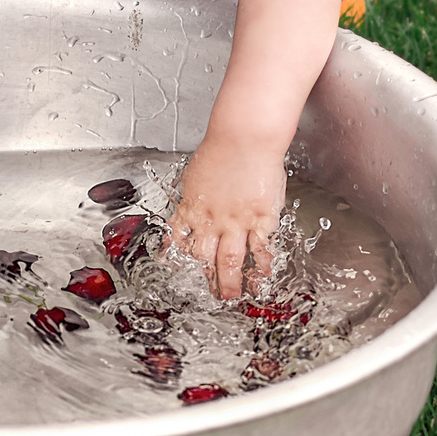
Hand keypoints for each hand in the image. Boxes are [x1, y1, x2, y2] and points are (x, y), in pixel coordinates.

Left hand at [167, 133, 286, 299]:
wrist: (245, 139)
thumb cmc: (223, 147)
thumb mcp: (197, 173)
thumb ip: (196, 192)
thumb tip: (192, 199)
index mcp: (193, 207)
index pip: (178, 238)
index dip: (174, 255)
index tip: (173, 268)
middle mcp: (211, 220)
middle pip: (204, 257)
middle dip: (206, 279)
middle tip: (210, 294)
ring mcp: (236, 222)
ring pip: (229, 260)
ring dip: (230, 281)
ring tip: (233, 296)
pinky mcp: (259, 219)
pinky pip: (259, 248)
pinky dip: (262, 263)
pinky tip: (263, 274)